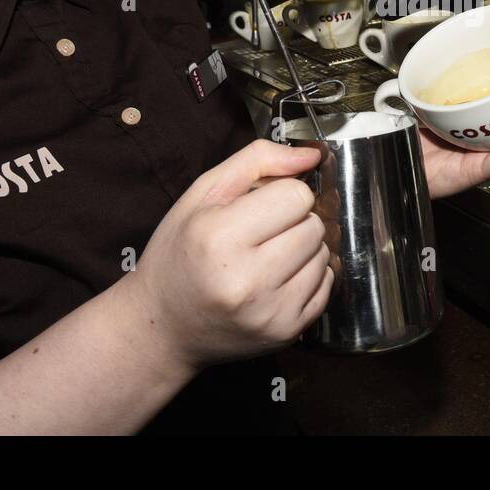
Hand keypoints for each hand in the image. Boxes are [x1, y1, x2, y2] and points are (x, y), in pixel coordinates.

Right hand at [122, 139, 332, 369]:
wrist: (162, 327)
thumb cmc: (179, 255)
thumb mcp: (202, 195)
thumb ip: (258, 161)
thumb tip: (312, 155)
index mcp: (220, 237)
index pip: (297, 196)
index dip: (281, 194)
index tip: (260, 207)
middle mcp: (248, 280)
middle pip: (313, 225)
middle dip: (294, 221)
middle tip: (262, 234)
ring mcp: (270, 312)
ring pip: (323, 255)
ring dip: (303, 249)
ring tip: (268, 257)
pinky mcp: (287, 333)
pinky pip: (327, 286)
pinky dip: (309, 277)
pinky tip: (278, 280)